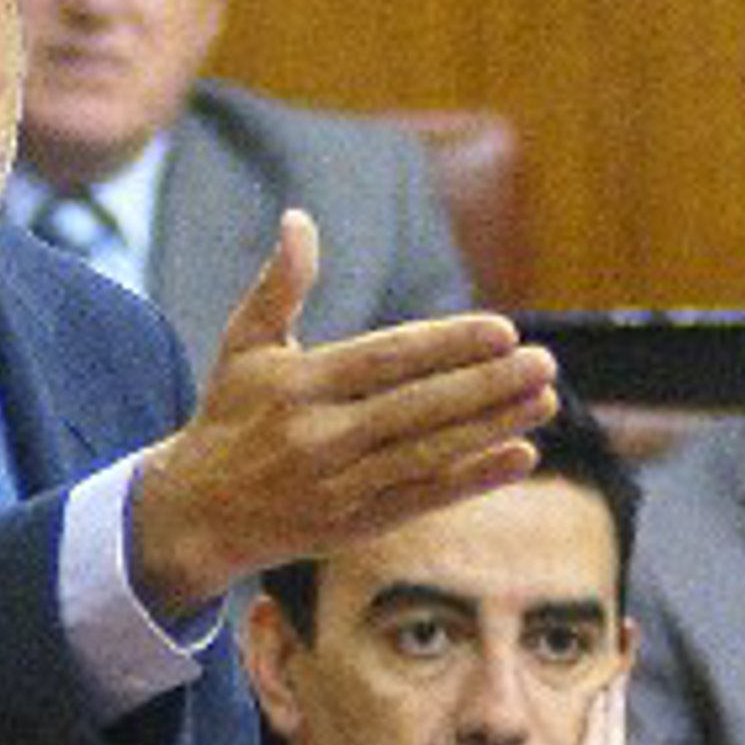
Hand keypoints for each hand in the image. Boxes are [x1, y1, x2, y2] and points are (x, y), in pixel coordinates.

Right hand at [128, 210, 556, 620]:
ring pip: (428, 454)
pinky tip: (521, 454)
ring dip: (492, 427)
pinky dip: (474, 479)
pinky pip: (424, 498)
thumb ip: (279, 285)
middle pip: (417, 408)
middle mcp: (319, 437)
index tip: (503, 331)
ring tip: (546, 400)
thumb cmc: (229, 417)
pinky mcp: (353, 525)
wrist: (198, 514)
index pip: (387, 359)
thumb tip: (298, 219)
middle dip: (486, 386)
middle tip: (544, 362)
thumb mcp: (244, 347)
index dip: (447, 346)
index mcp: (299, 385)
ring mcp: (338, 486)